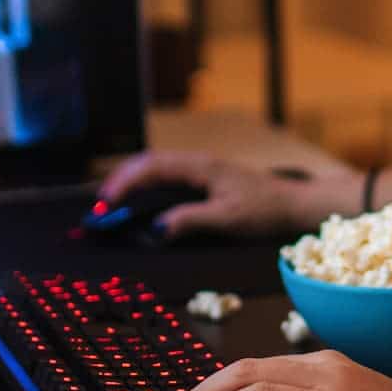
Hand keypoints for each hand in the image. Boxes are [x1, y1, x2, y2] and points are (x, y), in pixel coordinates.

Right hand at [96, 150, 315, 239]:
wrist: (293, 204)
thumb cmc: (265, 210)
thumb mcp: (227, 219)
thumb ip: (191, 220)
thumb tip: (156, 228)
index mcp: (200, 166)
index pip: (152, 168)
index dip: (125, 184)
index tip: (105, 203)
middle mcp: (196, 162)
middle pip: (148, 163)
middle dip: (120, 182)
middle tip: (98, 207)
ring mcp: (200, 168)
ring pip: (155, 167)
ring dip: (131, 182)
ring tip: (110, 203)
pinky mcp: (203, 178)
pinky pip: (166, 175)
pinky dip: (146, 186)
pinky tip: (137, 200)